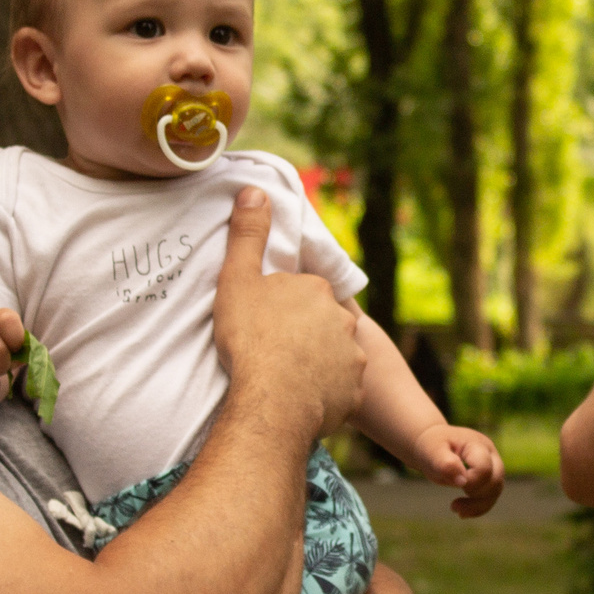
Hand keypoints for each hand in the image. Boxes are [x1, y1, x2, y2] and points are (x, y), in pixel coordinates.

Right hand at [214, 187, 365, 437]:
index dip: (281, 308)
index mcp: (317, 290)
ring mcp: (352, 357)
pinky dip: (325, 395)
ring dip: (316, 366)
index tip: (263, 324)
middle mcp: (342, 320)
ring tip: (286, 382)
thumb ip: (248, 235)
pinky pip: (339, 391)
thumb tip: (255, 190)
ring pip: (333, 358)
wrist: (273, 400)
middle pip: (321, 324)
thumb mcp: (238, 280)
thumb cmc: (252, 338)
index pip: (302, 293)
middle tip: (273, 354)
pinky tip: (302, 403)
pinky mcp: (354, 392)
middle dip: (303, 336)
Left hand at [413, 423, 505, 516]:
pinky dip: (477, 508)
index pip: (484, 468)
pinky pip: (490, 497)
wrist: (433, 445)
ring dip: (477, 506)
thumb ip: (445, 463)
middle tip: (453, 505)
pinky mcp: (488, 479)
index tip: (452, 484)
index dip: (471, 481)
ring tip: (455, 509)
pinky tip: (461, 513)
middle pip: (495, 480)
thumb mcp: (433, 451)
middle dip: (476, 496)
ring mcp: (492, 466)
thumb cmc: (432, 446)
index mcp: (477, 444)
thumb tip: (462, 481)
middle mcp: (490, 454)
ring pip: (495, 491)